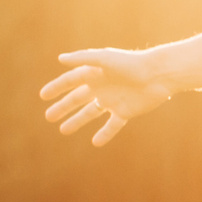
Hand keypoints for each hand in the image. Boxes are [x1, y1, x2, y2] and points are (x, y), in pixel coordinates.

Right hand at [41, 48, 173, 146]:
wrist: (158, 75)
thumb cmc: (131, 64)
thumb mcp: (105, 59)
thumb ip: (83, 59)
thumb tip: (60, 59)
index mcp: (95, 73)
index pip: (71, 81)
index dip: (57, 88)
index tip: (43, 96)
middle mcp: (102, 87)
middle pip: (78, 99)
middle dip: (63, 107)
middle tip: (49, 117)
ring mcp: (113, 100)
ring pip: (91, 113)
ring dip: (77, 121)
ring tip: (63, 130)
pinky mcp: (126, 111)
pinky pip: (112, 125)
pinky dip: (105, 134)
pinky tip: (95, 142)